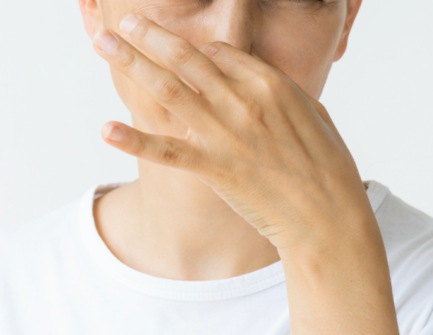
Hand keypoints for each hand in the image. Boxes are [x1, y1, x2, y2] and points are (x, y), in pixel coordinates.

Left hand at [92, 14, 374, 251]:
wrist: (329, 216)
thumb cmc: (330, 168)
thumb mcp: (315, 115)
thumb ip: (285, 94)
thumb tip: (265, 85)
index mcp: (270, 82)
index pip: (220, 53)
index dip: (197, 51)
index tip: (183, 52)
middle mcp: (243, 100)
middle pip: (187, 58)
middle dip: (151, 36)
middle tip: (125, 21)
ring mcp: (225, 133)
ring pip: (168, 89)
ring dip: (132, 63)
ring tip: (103, 43)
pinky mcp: (214, 167)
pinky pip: (167, 150)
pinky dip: (134, 140)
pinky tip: (106, 130)